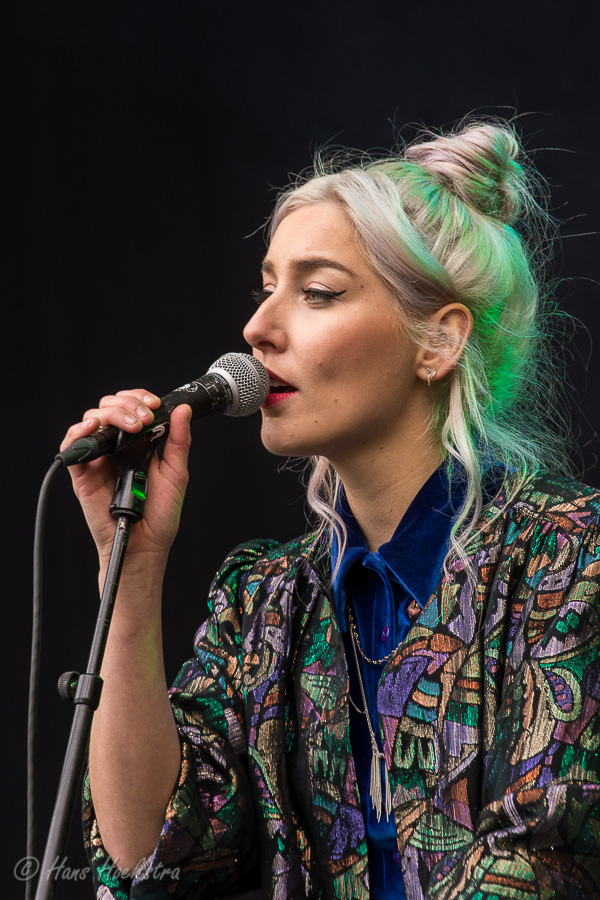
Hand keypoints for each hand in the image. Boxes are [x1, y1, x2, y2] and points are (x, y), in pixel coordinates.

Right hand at [60, 390, 191, 570]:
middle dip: (127, 404)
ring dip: (111, 413)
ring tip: (131, 426)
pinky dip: (80, 431)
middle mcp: (116, 448)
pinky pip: (72, 445)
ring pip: (92, 419)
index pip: (131, 408)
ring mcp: (98, 459)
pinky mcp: (82, 473)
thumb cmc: (160, 516)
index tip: (153, 404)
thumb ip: (179, 441)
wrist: (144, 546)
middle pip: (109, 407)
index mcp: (137, 445)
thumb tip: (182, 410)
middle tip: (143, 419)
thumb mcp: (177, 474)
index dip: (139, 398)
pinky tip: (95, 427)